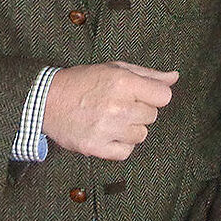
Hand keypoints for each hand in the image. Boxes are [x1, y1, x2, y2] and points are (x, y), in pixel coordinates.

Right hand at [43, 61, 178, 159]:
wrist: (46, 100)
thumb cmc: (83, 82)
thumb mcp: (115, 68)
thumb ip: (148, 75)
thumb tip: (174, 77)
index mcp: (123, 82)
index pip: (164, 97)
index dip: (154, 96)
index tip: (141, 95)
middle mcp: (117, 106)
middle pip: (152, 116)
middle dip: (140, 111)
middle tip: (119, 105)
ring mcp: (107, 128)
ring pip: (141, 135)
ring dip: (130, 129)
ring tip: (112, 119)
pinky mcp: (96, 147)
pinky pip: (126, 152)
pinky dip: (120, 146)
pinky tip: (108, 134)